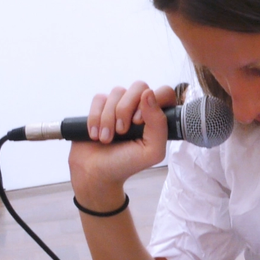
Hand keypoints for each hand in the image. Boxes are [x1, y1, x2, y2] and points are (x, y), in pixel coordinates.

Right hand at [68, 82, 176, 208]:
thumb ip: (158, 125)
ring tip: (106, 139)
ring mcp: (119, 105)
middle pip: (139, 86)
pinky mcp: (100, 106)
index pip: (164, 93)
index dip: (152, 103)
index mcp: (157, 118)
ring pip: (117, 91)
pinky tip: (95, 135)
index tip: (138, 122)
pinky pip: (99, 98)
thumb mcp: (151, 152)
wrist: (96, 173)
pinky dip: (95, 118)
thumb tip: (148, 94)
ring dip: (108, 118)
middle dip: (126, 108)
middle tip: (122, 131)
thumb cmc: (126, 164)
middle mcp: (140, 107)